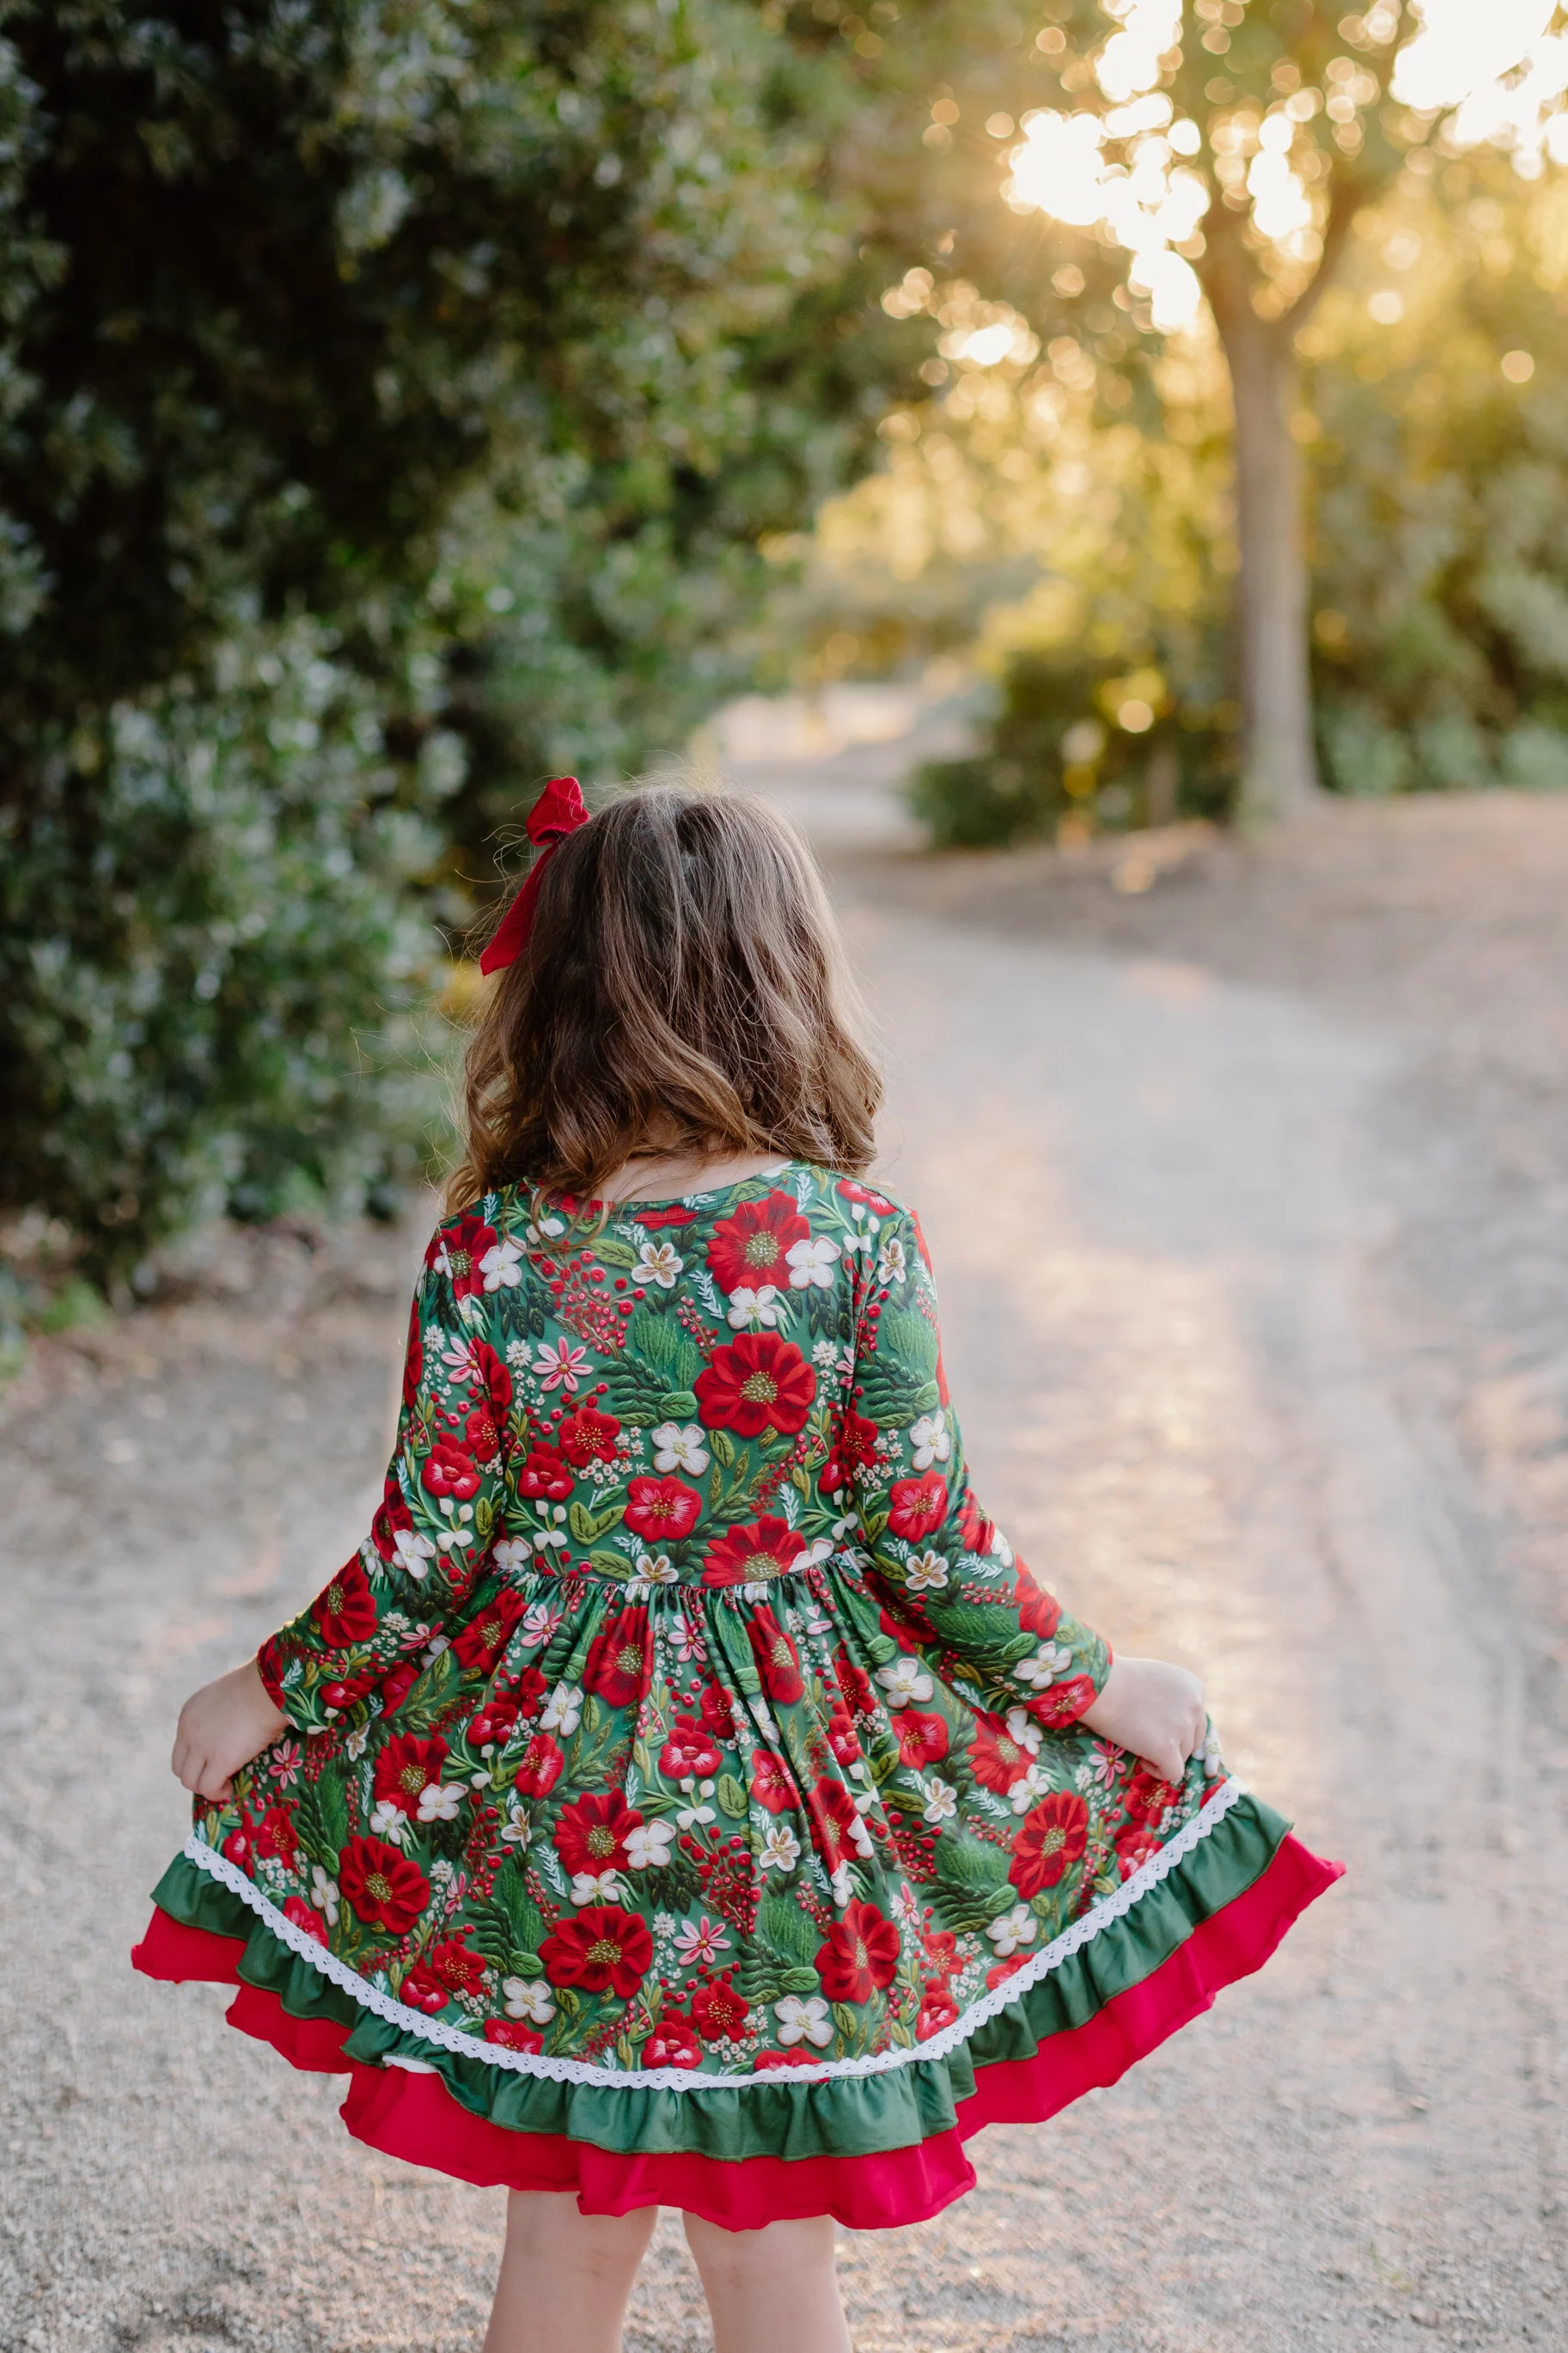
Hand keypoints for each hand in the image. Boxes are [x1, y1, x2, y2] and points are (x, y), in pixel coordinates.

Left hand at [171, 1659, 287, 1802]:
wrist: (268, 1688)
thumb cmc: (258, 1686)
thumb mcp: (226, 1697)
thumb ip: (219, 1714)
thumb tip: (231, 1729)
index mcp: (189, 1714)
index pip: (181, 1746)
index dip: (195, 1758)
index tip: (213, 1760)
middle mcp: (188, 1732)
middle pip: (179, 1767)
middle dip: (196, 1775)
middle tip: (217, 1775)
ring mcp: (202, 1748)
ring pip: (190, 1781)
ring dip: (206, 1787)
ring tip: (225, 1784)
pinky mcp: (220, 1761)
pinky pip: (209, 1788)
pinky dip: (217, 1793)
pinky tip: (230, 1789)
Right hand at [1079, 1654, 1206, 1782]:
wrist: (1100, 1686)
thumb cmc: (1119, 1679)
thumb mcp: (1158, 1679)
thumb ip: (1174, 1698)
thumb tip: (1176, 1724)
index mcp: (1194, 1688)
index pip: (1196, 1720)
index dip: (1174, 1726)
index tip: (1153, 1723)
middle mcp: (1196, 1707)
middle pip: (1193, 1740)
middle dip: (1172, 1743)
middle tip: (1145, 1735)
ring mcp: (1183, 1729)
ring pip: (1183, 1757)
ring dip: (1162, 1755)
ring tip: (1137, 1742)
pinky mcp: (1167, 1749)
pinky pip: (1173, 1773)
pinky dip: (1157, 1771)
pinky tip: (1140, 1758)